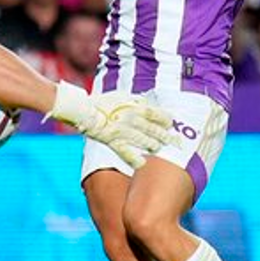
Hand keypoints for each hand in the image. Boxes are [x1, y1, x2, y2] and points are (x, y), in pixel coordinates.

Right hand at [48, 81, 175, 168]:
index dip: (166, 120)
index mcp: (134, 106)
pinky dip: (134, 159)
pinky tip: (142, 165)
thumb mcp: (121, 96)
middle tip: (176, 142)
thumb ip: (136, 101)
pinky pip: (125, 152)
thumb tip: (149, 105)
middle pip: (153, 129)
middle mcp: (131, 119)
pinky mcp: (112, 141)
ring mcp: (122, 131)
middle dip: (166, 136)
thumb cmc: (102, 101)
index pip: (156, 114)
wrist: (83, 109)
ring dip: (154, 146)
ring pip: (143, 140)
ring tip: (160, 149)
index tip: (172, 124)